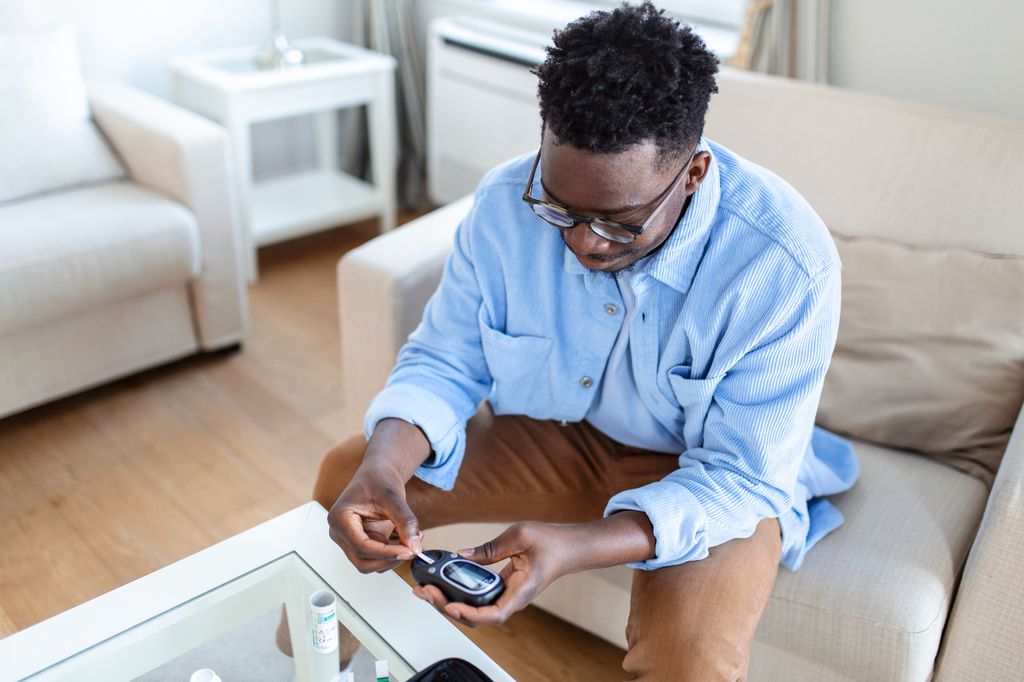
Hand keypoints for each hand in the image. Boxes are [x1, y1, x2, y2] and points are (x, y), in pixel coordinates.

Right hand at [327, 464, 423, 573]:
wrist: (378, 474)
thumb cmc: (379, 479)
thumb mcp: (394, 498)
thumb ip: (405, 522)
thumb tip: (414, 546)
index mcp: (340, 518)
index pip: (362, 547)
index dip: (387, 553)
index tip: (408, 551)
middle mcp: (339, 532)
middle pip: (362, 562)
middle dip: (389, 559)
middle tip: (412, 550)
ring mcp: (349, 539)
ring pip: (369, 564)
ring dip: (392, 558)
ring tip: (412, 539)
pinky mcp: (361, 542)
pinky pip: (376, 558)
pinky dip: (393, 554)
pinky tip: (406, 540)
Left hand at [412, 521, 571, 627]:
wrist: (569, 548)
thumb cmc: (551, 543)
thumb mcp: (519, 536)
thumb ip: (489, 548)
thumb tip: (461, 556)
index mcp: (520, 591)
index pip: (494, 614)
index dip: (470, 614)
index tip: (451, 606)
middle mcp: (512, 599)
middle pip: (477, 617)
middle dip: (448, 607)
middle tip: (425, 592)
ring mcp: (507, 596)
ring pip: (474, 610)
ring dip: (449, 603)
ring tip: (427, 590)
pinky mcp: (503, 589)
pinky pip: (478, 599)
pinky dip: (459, 593)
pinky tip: (444, 584)